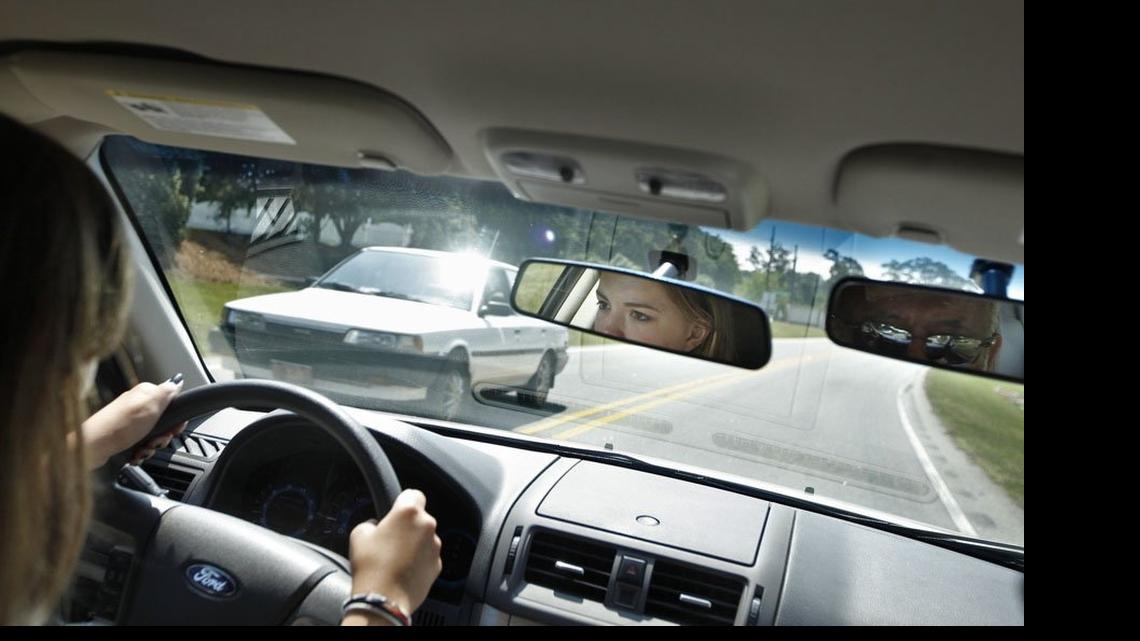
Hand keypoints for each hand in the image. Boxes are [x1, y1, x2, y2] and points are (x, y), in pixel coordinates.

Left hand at [82, 375, 187, 469]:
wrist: (93, 446)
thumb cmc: (119, 425)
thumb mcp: (151, 404)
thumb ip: (167, 391)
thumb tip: (178, 380)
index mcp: (145, 394)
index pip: (171, 402)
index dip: (176, 417)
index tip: (174, 427)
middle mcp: (137, 406)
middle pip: (164, 422)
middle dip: (164, 435)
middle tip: (157, 438)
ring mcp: (130, 422)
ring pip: (153, 435)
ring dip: (152, 445)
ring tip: (143, 448)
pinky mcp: (123, 435)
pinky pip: (141, 444)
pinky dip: (141, 451)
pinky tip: (135, 453)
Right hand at [343, 489, 441, 625]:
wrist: (384, 598)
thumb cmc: (371, 565)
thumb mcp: (359, 534)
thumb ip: (371, 523)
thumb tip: (375, 527)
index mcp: (408, 512)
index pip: (414, 494)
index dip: (404, 501)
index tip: (397, 509)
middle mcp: (426, 526)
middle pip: (420, 518)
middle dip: (407, 526)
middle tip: (390, 539)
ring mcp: (434, 546)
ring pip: (425, 538)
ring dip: (414, 543)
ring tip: (395, 558)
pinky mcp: (437, 564)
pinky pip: (428, 556)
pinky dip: (419, 560)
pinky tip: (404, 569)